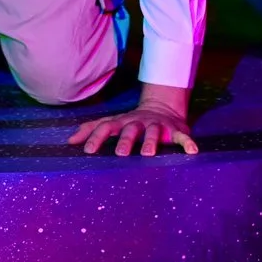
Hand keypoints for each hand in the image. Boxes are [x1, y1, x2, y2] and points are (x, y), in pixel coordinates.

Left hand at [67, 83, 198, 155]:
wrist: (163, 108)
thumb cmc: (132, 122)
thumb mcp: (113, 123)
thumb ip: (92, 130)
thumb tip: (69, 140)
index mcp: (123, 122)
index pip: (107, 127)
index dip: (97, 137)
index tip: (88, 151)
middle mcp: (139, 122)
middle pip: (131, 129)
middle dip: (126, 141)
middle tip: (121, 154)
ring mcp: (158, 126)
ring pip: (154, 133)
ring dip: (152, 142)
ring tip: (149, 154)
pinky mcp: (176, 131)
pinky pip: (183, 137)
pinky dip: (188, 143)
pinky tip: (192, 151)